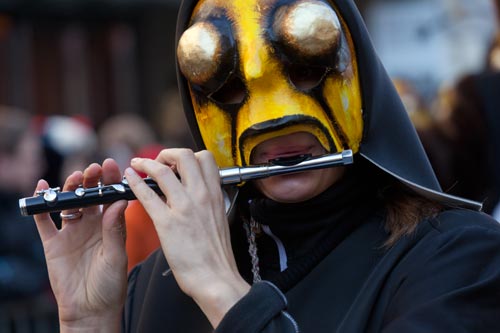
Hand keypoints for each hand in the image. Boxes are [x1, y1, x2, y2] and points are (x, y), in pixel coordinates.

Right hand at [33, 159, 127, 331]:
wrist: (90, 310)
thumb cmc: (110, 285)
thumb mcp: (116, 256)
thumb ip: (115, 229)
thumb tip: (120, 202)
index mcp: (110, 226)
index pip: (110, 197)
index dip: (111, 181)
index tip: (112, 165)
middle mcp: (91, 225)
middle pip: (89, 195)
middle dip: (91, 180)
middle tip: (93, 169)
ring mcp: (71, 233)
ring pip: (67, 203)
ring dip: (69, 188)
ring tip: (74, 177)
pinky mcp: (53, 243)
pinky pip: (44, 221)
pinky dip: (41, 204)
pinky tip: (43, 187)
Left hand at [125, 149, 249, 326]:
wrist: (216, 278)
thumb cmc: (216, 255)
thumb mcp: (218, 219)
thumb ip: (207, 203)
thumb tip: (194, 195)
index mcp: (214, 195)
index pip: (205, 158)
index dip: (188, 156)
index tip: (177, 163)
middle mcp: (201, 196)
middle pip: (185, 155)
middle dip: (168, 153)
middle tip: (159, 162)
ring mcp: (184, 208)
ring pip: (164, 170)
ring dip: (147, 163)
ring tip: (139, 164)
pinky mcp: (167, 223)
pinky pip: (147, 195)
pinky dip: (135, 183)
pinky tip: (129, 179)